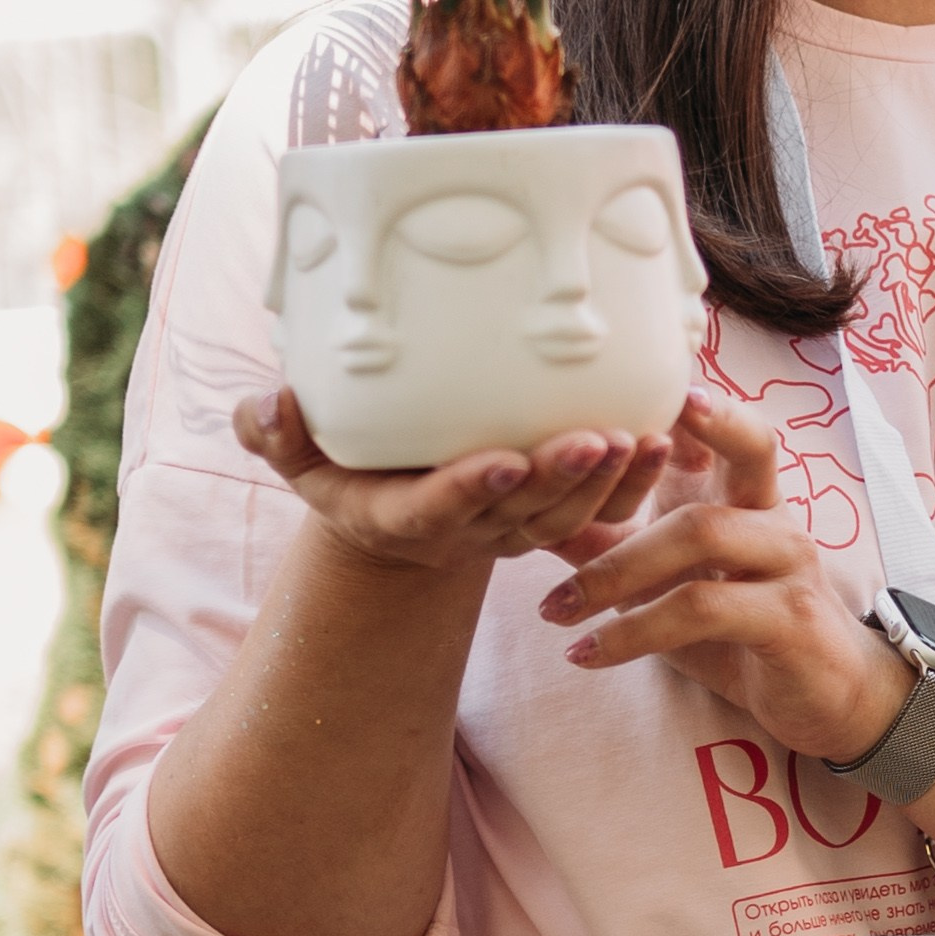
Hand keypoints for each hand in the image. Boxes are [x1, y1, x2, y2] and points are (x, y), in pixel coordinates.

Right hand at [235, 388, 672, 580]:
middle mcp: (467, 530)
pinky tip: (667, 441)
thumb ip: (274, 432)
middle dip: (560, 481)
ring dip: (611, 486)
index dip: (470, 490)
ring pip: (571, 520)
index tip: (503, 461)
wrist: (389, 507)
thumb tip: (267, 405)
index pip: (437, 510)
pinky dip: (638, 485)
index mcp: (401, 515)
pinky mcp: (553, 517)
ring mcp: (515, 528)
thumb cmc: (338, 468)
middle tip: (597, 439)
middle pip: (521, 516)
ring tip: (640, 441)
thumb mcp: (294, 456)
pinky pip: (604, 513)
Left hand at [536, 389, 912, 761]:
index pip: (720, 421)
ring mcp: (788, 561)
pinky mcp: (790, 618)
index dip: (680, 398)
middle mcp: (773, 513)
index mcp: (745, 492)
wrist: (823, 695)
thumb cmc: (739, 628)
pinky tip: (587, 653)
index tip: (615, 384)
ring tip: (555, 608)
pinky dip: (635, 631)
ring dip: (616, 570)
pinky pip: (703, 610)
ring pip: (702, 531)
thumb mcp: (668, 581)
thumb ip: (610, 545)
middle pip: (731, 451)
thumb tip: (526, 518)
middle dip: (630, 474)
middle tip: (549, 495)